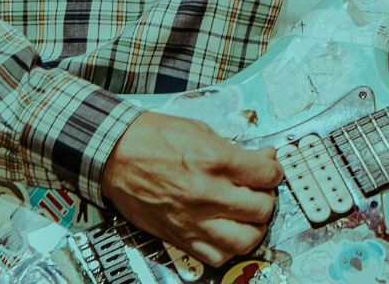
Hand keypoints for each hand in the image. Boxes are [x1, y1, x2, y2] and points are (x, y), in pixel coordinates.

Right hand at [100, 112, 283, 265]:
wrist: (114, 154)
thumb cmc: (153, 139)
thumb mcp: (201, 132)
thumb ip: (236, 150)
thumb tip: (263, 160)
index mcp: (215, 160)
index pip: (267, 175)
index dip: (274, 171)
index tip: (269, 170)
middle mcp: (207, 193)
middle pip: (262, 208)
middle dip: (266, 197)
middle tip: (259, 190)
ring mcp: (194, 219)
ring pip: (247, 240)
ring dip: (254, 227)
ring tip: (248, 216)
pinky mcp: (179, 236)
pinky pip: (217, 256)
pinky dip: (229, 247)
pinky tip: (227, 231)